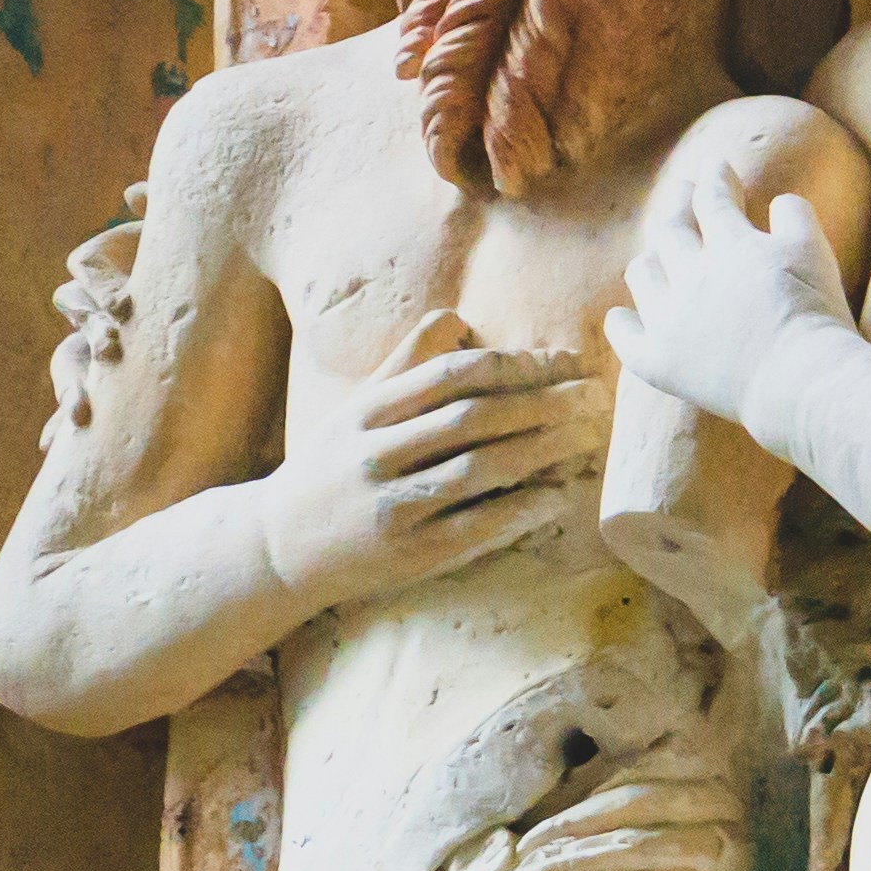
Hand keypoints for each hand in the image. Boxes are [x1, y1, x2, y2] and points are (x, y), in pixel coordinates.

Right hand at [256, 308, 598, 607]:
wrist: (277, 548)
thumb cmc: (329, 468)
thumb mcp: (355, 407)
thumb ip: (406, 362)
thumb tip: (460, 317)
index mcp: (369, 409)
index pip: (452, 373)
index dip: (512, 364)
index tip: (560, 361)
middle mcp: (377, 453)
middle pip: (473, 418)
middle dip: (542, 402)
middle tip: (593, 394)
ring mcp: (391, 505)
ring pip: (478, 469)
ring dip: (541, 451)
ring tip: (586, 437)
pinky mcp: (407, 553)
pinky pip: (474, 527)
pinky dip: (519, 510)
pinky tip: (556, 496)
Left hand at [610, 183, 857, 440]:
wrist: (799, 381)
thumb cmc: (815, 315)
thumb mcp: (814, 252)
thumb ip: (794, 216)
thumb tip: (779, 201)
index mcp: (729, 244)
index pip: (714, 198)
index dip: (716, 178)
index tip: (717, 167)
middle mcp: (690, 275)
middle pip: (670, 229)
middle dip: (679, 204)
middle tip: (685, 193)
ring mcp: (669, 319)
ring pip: (643, 275)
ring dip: (651, 261)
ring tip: (658, 258)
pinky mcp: (660, 363)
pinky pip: (627, 338)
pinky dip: (622, 323)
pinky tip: (621, 317)